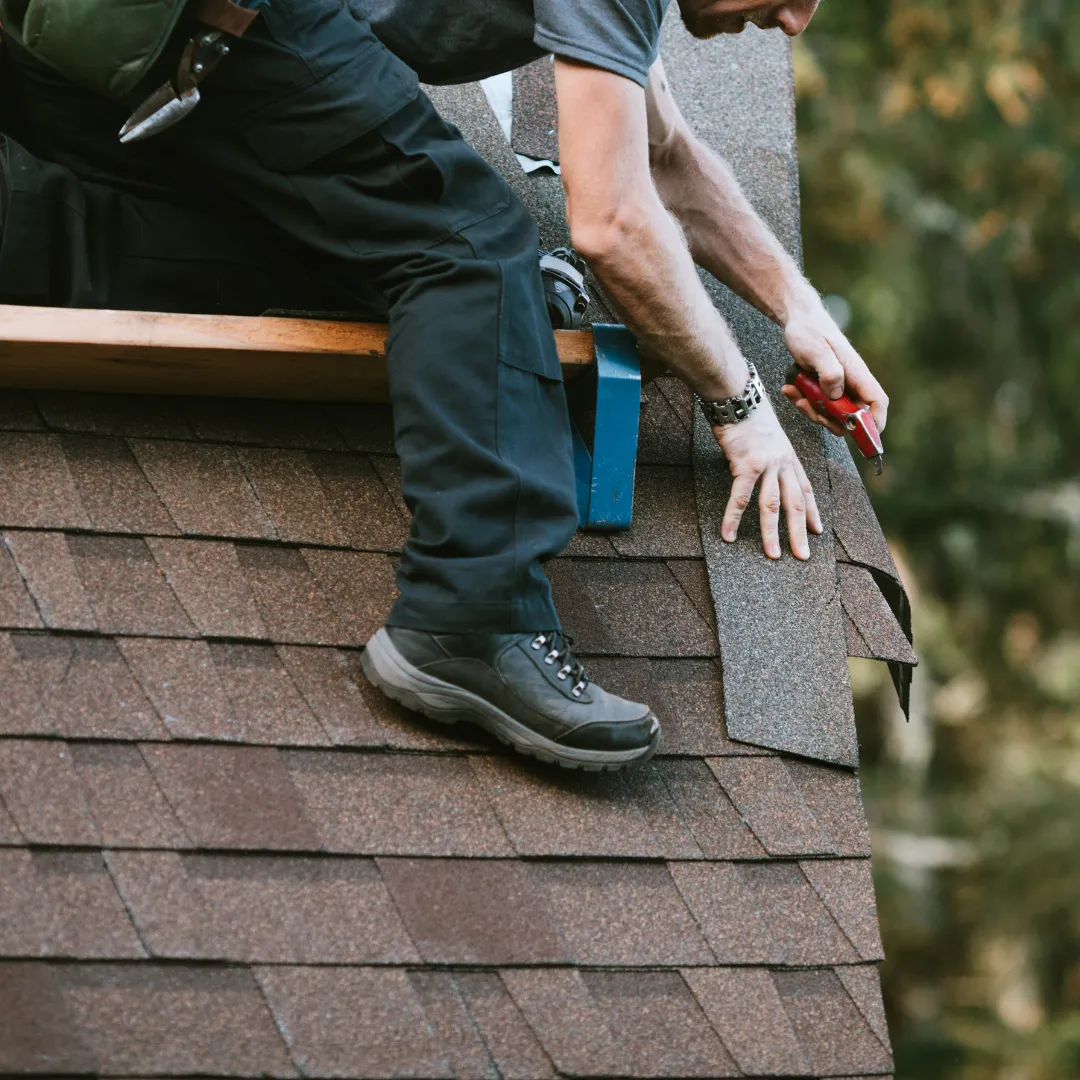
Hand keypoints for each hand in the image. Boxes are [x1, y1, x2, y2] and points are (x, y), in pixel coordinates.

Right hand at [712, 404, 821, 559]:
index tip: (817, 530)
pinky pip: (740, 497)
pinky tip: (728, 534)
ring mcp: (766, 465)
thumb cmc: (749, 416)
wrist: (739, 397)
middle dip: (800, 532)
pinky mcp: (746, 465)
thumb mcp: (767, 437)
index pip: (806, 489)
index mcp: (789, 458)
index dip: (812, 511)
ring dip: (772, 533)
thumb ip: (768, 457)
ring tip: (774, 554)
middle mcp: (782, 463)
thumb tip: (758, 471)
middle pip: (795, 503)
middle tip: (803, 555)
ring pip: (772, 505)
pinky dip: (733, 518)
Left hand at [781, 300, 887, 436]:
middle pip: (850, 417)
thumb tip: (836, 396)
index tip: (864, 437)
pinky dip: (803, 401)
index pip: (876, 402)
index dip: (874, 423)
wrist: (798, 321)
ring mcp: (837, 387)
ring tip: (794, 391)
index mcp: (857, 373)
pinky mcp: (824, 388)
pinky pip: (817, 405)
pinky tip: (791, 388)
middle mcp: (850, 383)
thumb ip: (829, 373)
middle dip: (828, 419)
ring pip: (831, 415)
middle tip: (807, 404)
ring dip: (811, 409)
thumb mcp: (817, 351)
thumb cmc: (810, 332)